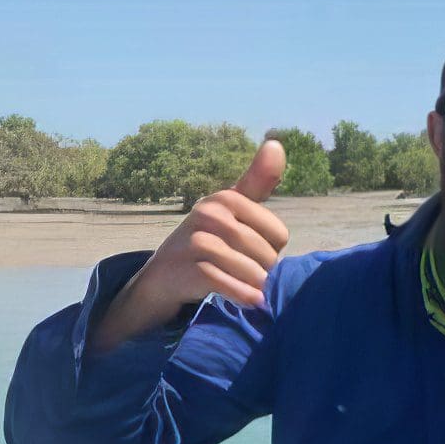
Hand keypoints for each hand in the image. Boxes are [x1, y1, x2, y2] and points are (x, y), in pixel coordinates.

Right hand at [90, 140, 290, 352]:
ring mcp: (194, 240)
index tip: (253, 251)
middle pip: (266, 254)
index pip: (279, 235)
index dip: (274, 250)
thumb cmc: (210, 240)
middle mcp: (209, 213)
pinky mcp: (184, 267)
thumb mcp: (234, 210)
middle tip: (246, 273)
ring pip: (248, 269)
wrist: (165, 275)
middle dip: (264, 270)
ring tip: (247, 287)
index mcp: (226, 198)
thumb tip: (276, 143)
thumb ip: (258, 181)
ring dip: (253, 285)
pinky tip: (249, 301)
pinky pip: (225, 283)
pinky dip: (241, 295)